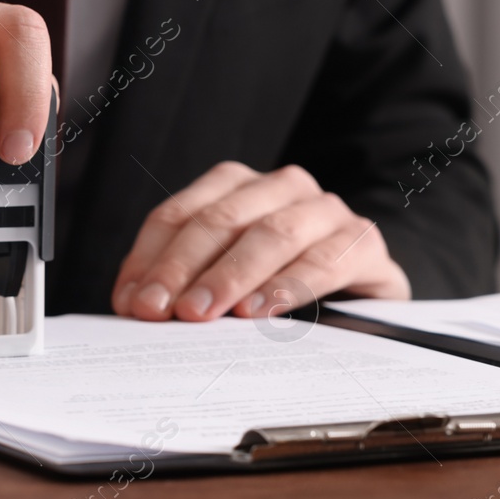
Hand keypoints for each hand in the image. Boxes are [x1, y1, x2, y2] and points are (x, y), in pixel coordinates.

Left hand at [110, 162, 409, 320]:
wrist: (367, 293)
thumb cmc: (283, 282)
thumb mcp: (228, 279)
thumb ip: (184, 284)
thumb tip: (134, 305)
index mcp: (238, 186)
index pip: (180, 214)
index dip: (151, 258)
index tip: (132, 301)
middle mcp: (281, 187)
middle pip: (220, 220)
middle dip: (184, 268)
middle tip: (161, 310)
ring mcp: (325, 210)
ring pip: (271, 233)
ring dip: (231, 275)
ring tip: (203, 312)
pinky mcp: (363, 242)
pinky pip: (325, 259)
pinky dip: (289, 285)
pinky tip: (263, 311)